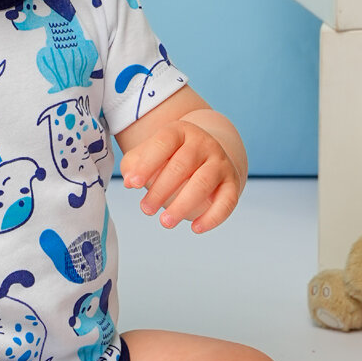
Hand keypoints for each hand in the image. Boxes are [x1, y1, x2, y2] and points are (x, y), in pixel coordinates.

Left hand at [120, 119, 240, 233]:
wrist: (205, 156)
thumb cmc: (168, 158)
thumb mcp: (149, 155)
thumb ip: (133, 164)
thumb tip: (129, 181)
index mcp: (180, 131)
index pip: (163, 143)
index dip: (147, 164)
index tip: (132, 185)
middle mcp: (203, 143)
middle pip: (182, 165)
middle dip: (161, 190)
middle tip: (146, 209)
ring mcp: (220, 162)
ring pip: (203, 183)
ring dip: (183, 205)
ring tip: (165, 222)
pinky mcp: (232, 182)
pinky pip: (227, 200)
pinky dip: (213, 216)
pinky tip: (196, 228)